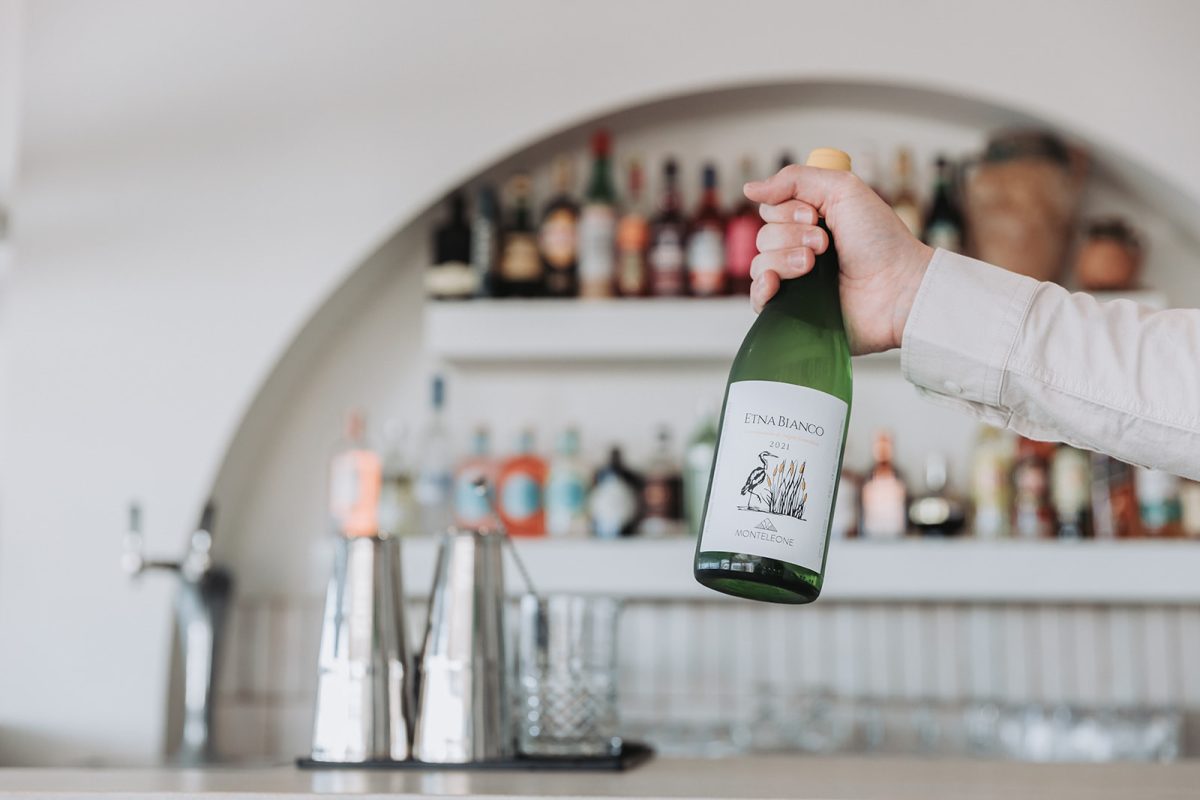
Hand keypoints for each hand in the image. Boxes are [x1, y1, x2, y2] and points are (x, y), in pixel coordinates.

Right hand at [743, 165, 933, 354]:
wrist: (898, 288)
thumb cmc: (880, 240)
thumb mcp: (842, 189)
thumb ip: (794, 179)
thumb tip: (749, 188)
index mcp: (810, 221)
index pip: (771, 210)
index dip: (787, 211)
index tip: (815, 216)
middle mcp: (800, 249)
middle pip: (763, 236)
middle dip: (790, 235)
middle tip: (824, 244)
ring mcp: (796, 281)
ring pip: (759, 263)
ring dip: (784, 259)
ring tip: (813, 266)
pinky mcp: (793, 309)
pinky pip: (757, 298)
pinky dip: (761, 288)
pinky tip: (776, 283)